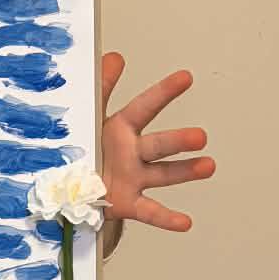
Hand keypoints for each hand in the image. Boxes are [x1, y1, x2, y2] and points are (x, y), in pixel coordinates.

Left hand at [99, 53, 213, 234]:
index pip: (146, 107)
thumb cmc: (85, 147)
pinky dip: (167, 218)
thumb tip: (114, 56)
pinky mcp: (127, 203)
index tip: (186, 77)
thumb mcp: (87, 116)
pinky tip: (186, 222)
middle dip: (179, 140)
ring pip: (163, 174)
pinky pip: (149, 211)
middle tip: (200, 137)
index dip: (164, 92)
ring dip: (186, 171)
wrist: (70, 186)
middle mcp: (132, 152)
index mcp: (121, 128)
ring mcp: (133, 178)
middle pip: (159, 144)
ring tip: (208, 166)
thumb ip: (100, 88)